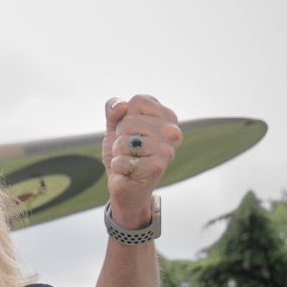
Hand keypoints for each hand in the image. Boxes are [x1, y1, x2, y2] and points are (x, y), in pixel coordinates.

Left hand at [102, 95, 181, 226]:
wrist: (126, 185)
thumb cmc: (124, 153)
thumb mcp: (115, 127)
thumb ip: (114, 110)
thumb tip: (120, 104)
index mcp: (167, 118)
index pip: (138, 101)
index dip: (125, 116)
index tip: (131, 130)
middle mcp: (172, 132)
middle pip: (128, 121)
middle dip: (120, 137)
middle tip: (130, 149)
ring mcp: (167, 149)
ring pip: (124, 141)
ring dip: (119, 153)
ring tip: (130, 159)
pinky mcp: (158, 167)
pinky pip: (122, 160)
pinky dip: (118, 166)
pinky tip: (129, 171)